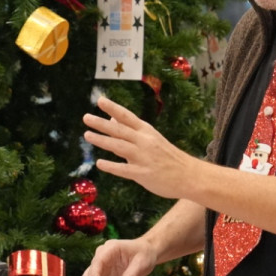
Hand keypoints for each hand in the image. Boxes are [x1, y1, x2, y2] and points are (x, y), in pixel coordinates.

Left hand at [82, 95, 197, 199]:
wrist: (189, 175)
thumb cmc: (167, 156)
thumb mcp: (151, 138)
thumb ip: (130, 132)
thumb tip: (111, 120)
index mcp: (146, 131)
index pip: (127, 116)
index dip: (113, 108)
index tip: (100, 100)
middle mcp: (144, 141)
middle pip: (120, 130)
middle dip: (102, 123)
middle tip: (86, 117)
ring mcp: (144, 157)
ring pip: (120, 147)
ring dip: (103, 140)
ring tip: (87, 135)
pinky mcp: (144, 174)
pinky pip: (125, 170)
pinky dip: (112, 166)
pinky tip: (100, 163)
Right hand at [82, 237, 158, 275]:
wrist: (145, 252)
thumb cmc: (143, 254)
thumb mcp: (141, 263)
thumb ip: (132, 274)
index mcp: (110, 249)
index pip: (98, 262)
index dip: (95, 275)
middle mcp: (102, 255)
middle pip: (92, 271)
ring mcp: (102, 264)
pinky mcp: (103, 272)